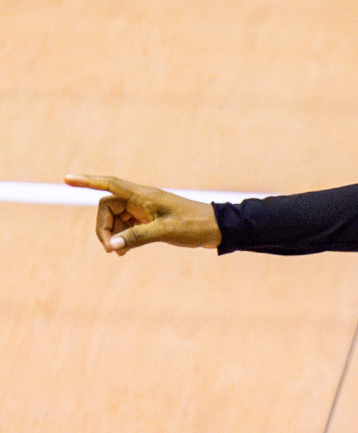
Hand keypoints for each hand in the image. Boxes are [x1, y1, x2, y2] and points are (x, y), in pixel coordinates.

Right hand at [64, 174, 221, 254]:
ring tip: (118, 253)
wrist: (217, 228)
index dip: (87, 182)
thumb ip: (138, 237)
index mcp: (144, 195)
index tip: (66, 179)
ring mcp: (145, 210)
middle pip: (108, 208)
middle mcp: (142, 200)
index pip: (110, 184)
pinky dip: (122, 238)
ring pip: (116, 219)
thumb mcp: (166, 231)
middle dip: (104, 227)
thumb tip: (113, 245)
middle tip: (111, 248)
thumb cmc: (194, 225)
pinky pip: (127, 227)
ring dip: (113, 235)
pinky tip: (123, 252)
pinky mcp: (150, 221)